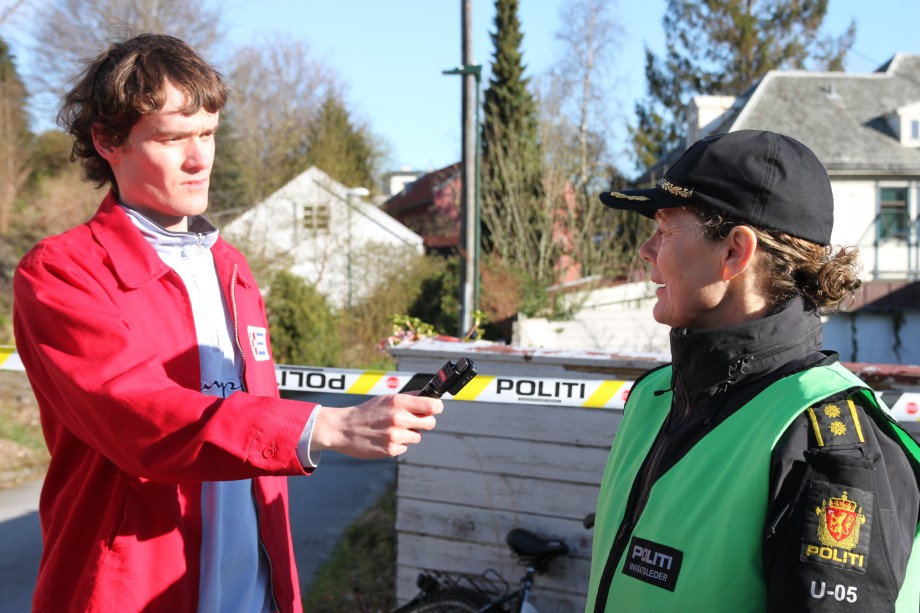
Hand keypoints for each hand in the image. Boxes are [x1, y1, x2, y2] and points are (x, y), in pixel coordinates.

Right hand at [311, 393, 442, 458]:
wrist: (343, 428)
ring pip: (417, 436)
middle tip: (414, 420)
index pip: (433, 406)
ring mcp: (395, 436)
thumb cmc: (367, 411)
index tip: (435, 408)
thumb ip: (409, 398)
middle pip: (430, 423)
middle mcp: (398, 418)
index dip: (436, 407)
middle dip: (425, 422)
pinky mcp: (390, 450)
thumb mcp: (387, 398)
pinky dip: (398, 444)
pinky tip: (385, 438)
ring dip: (409, 434)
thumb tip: (430, 397)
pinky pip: (405, 447)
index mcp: (399, 402)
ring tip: (392, 429)